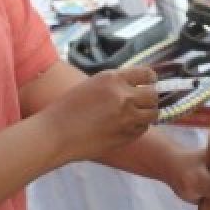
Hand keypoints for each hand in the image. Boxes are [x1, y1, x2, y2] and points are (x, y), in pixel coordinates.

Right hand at [44, 67, 158, 163]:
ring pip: (152, 114)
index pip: (147, 73)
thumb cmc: (68, 108)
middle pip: (153, 95)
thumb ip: (116, 83)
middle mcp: (123, 96)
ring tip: (134, 115)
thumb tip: (139, 85)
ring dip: (146, 114)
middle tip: (142, 102)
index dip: (150, 79)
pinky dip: (138, 127)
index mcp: (112, 78)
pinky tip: (125, 126)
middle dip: (149, 98)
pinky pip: (143, 129)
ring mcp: (126, 117)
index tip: (148, 83)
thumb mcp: (92, 85)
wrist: (55, 134)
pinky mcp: (125, 136)